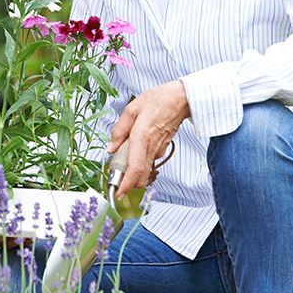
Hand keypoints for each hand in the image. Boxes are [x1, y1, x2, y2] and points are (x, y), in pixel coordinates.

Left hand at [108, 80, 189, 197]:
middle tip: (115, 173)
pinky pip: (148, 160)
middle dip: (127, 180)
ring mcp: (159, 150)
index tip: (118, 192)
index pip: (135, 168)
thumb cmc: (158, 101)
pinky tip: (135, 146)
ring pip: (144, 169)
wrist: (180, 99)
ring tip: (123, 152)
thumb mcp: (131, 109)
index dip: (126, 184)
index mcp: (141, 137)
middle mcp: (151, 147)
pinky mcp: (162, 148)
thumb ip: (119, 130)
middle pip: (140, 176)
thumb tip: (111, 147)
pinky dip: (139, 159)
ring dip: (132, 168)